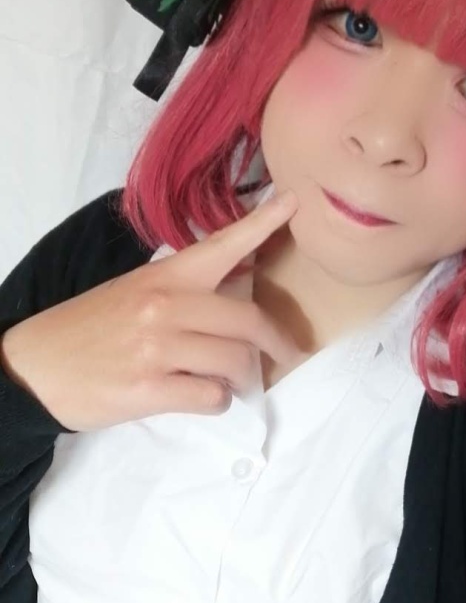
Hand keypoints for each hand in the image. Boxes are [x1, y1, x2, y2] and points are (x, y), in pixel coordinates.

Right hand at [0, 191, 300, 430]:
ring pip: (236, 361)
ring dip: (244, 376)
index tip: (295, 202)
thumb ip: (185, 288)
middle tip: (288, 354)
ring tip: (232, 380)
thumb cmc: (90, 328)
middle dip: (278, 342)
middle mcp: (164, 306)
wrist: (34, 367)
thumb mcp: (135, 291)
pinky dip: (219, 400)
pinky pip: (212, 396)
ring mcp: (157, 348)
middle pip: (248, 320)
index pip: (222, 244)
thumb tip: (242, 279)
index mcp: (164, 276)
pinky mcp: (148, 389)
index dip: (263, 223)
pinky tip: (204, 395)